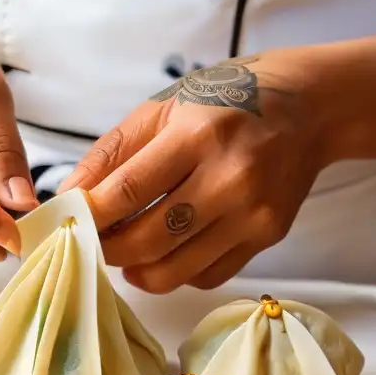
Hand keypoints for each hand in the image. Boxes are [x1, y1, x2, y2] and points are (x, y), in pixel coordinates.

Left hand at [59, 53, 325, 292]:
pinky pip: (207, 275)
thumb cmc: (228, 99)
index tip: (65, 221)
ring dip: (136, 270)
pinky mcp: (267, 236)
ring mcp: (253, 213)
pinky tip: (167, 251)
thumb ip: (111, 153)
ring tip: (124, 251)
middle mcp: (230, 178)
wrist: (309, 108)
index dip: (89, 214)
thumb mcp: (163, 107)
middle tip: (91, 241)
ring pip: (176, 269)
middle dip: (107, 248)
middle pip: (149, 239)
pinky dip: (176, 272)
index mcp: (197, 135)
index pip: (128, 191)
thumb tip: (67, 195)